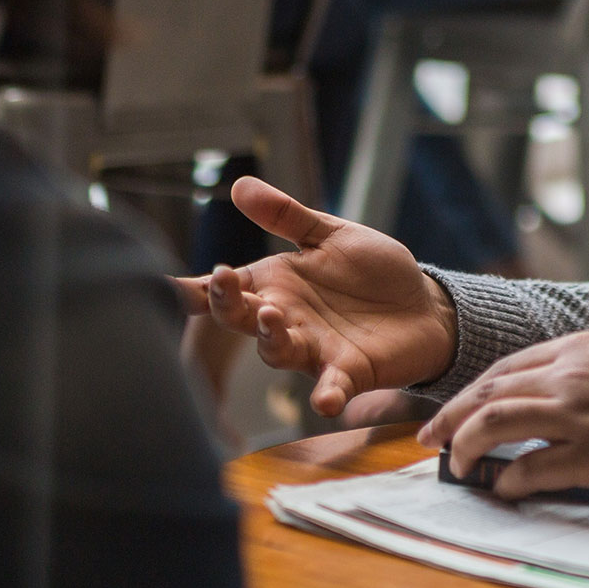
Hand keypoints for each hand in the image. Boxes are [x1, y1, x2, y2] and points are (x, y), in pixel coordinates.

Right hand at [178, 177, 457, 416]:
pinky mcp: (349, 372)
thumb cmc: (372, 272)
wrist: (424, 306)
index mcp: (275, 284)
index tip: (165, 286)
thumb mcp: (330, 235)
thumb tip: (239, 186)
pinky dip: (327, 394)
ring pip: (277, 351)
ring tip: (271, 317)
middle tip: (224, 284)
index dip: (193, 289)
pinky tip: (325, 401)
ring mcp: (313, 349)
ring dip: (270, 338)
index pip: (223, 288)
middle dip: (226, 304)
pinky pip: (331, 387)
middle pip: (240, 319)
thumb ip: (286, 216)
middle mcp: (284, 319)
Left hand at [416, 333, 588, 498]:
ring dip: (467, 447)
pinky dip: (511, 480)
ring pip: (498, 423)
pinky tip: (506, 489)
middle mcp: (572, 375)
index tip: (448, 415)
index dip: (469, 394)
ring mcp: (582, 414)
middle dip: (450, 419)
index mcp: (578, 349)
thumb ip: (582, 372)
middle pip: (489, 393)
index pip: (504, 369)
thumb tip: (545, 399)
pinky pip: (535, 468)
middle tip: (428, 442)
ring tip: (457, 468)